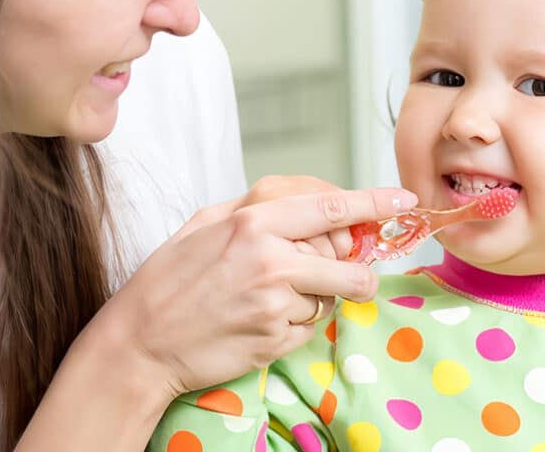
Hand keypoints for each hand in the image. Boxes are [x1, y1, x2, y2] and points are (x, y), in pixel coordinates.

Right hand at [95, 184, 415, 396]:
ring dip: (314, 299)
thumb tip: (317, 206)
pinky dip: (294, 324)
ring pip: (332, 297)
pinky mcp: (276, 339)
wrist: (140, 343)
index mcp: (254, 222)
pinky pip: (311, 327)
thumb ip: (260, 208)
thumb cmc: (169, 279)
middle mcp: (271, 260)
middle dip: (346, 268)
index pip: (333, 207)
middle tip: (318, 271)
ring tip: (268, 298)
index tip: (404, 201)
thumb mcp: (207, 223)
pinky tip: (258, 321)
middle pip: (348, 262)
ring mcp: (276, 303)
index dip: (376, 204)